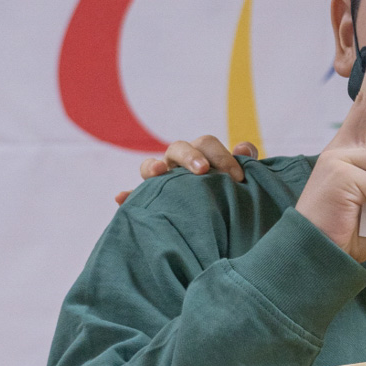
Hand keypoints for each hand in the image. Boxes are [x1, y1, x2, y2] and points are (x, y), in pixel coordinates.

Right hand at [114, 135, 257, 204]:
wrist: (221, 221)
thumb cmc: (230, 193)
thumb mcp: (240, 178)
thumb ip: (244, 162)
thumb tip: (243, 148)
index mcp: (200, 154)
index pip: (206, 144)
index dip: (221, 156)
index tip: (237, 177)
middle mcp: (178, 163)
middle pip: (178, 148)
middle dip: (190, 156)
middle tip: (203, 171)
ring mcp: (162, 180)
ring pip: (150, 166)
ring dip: (153, 167)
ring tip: (159, 173)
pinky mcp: (150, 199)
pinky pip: (135, 196)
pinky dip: (128, 195)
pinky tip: (121, 198)